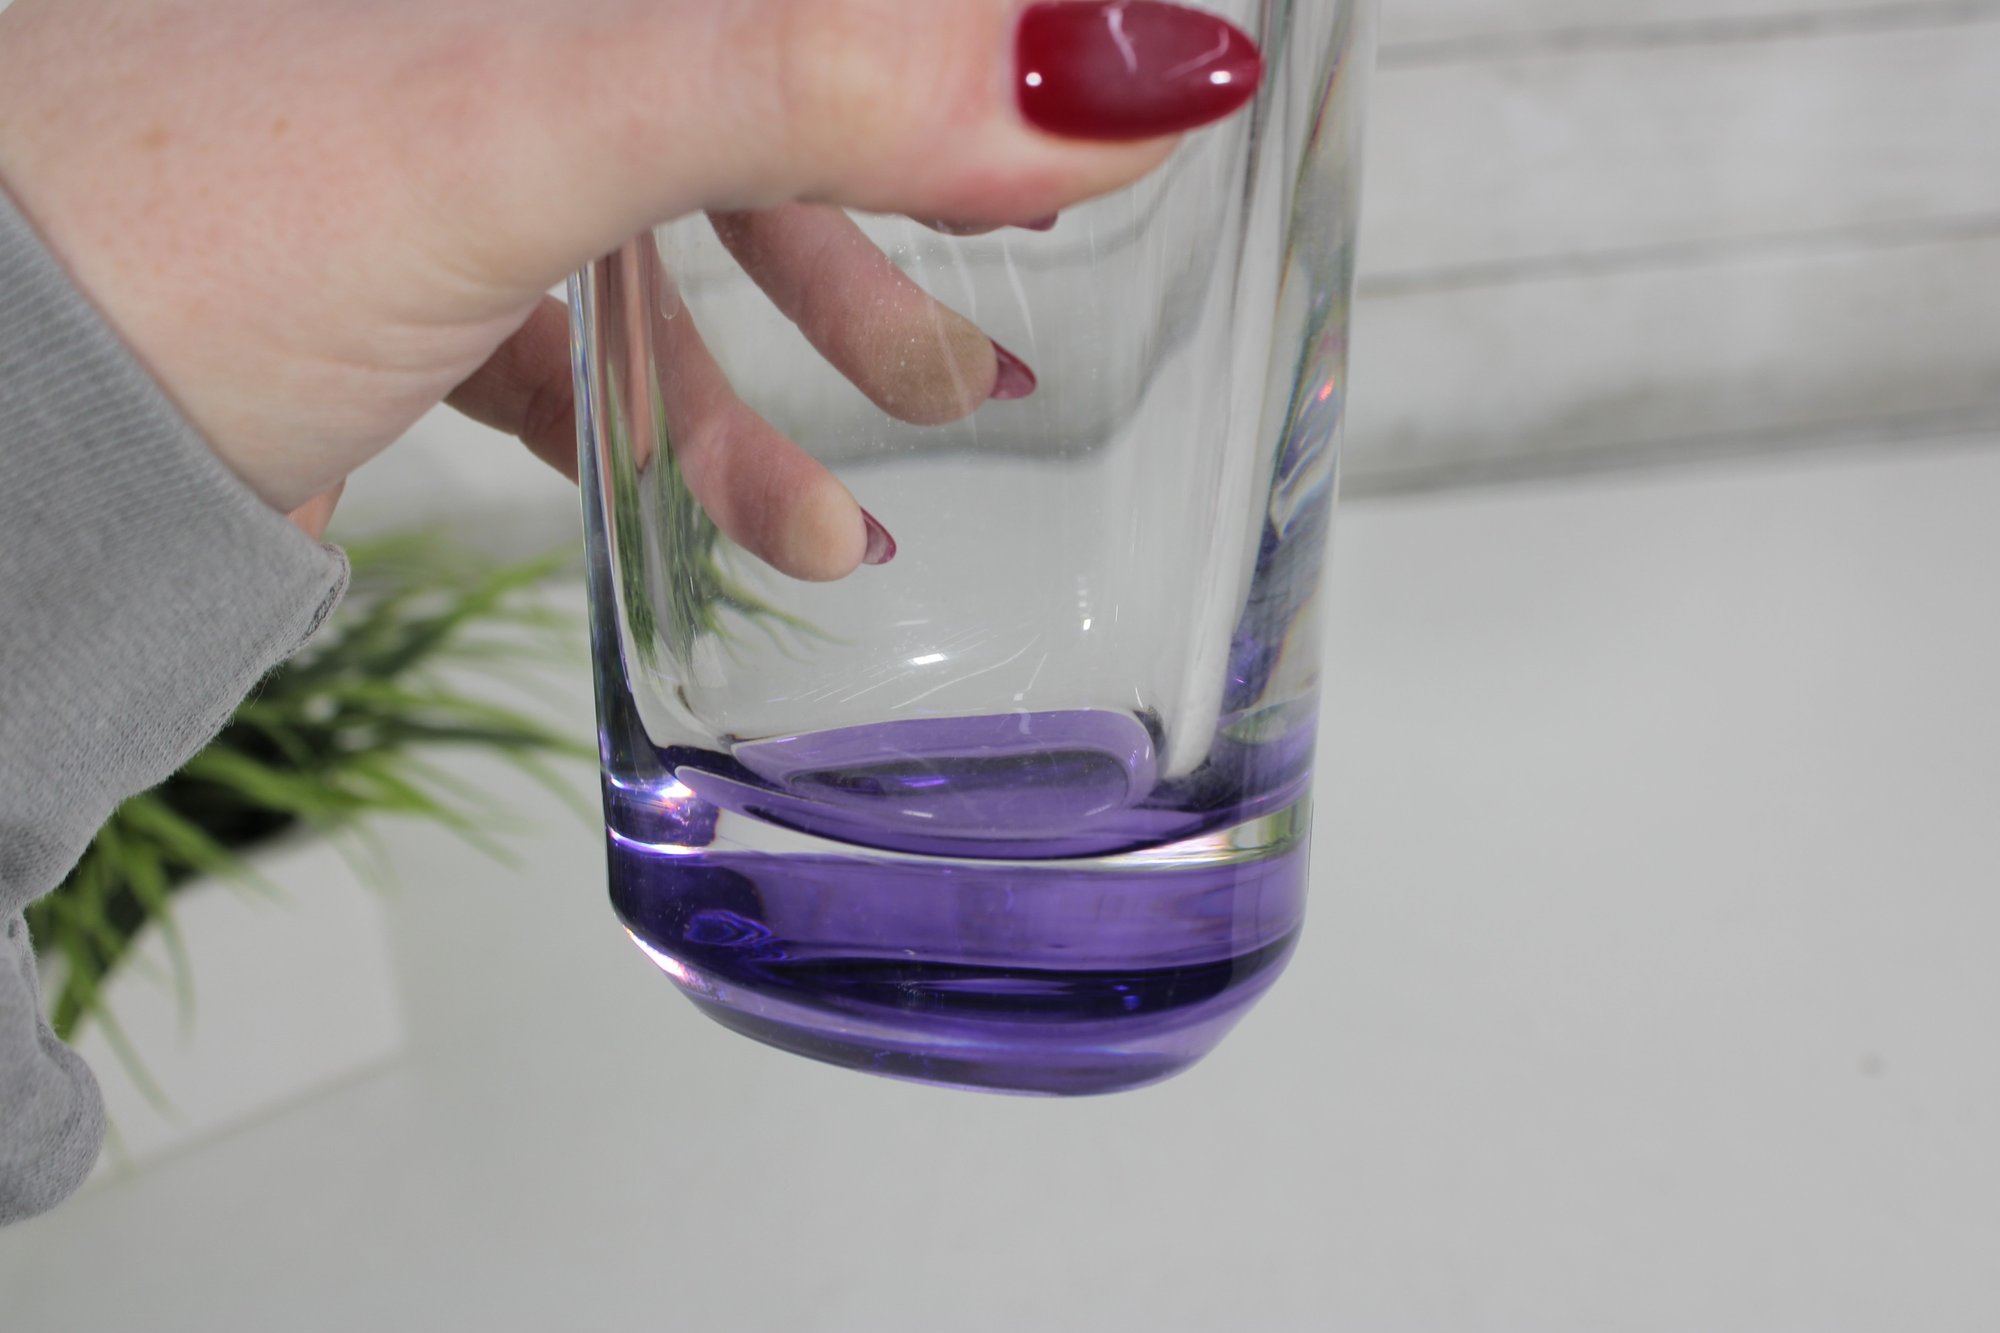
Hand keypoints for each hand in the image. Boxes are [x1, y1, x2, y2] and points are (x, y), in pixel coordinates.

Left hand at [0, 0, 1259, 573]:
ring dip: (815, 337)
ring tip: (926, 432)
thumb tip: (1117, 60)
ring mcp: (444, 151)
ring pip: (679, 219)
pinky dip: (682, 425)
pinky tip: (768, 523)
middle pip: (755, 74)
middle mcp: (493, 27)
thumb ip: (821, 73)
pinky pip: (584, 337)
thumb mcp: (534, 125)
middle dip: (906, 178)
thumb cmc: (183, 233)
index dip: (959, 36)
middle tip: (1033, 255)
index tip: (1105, 91)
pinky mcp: (402, 283)